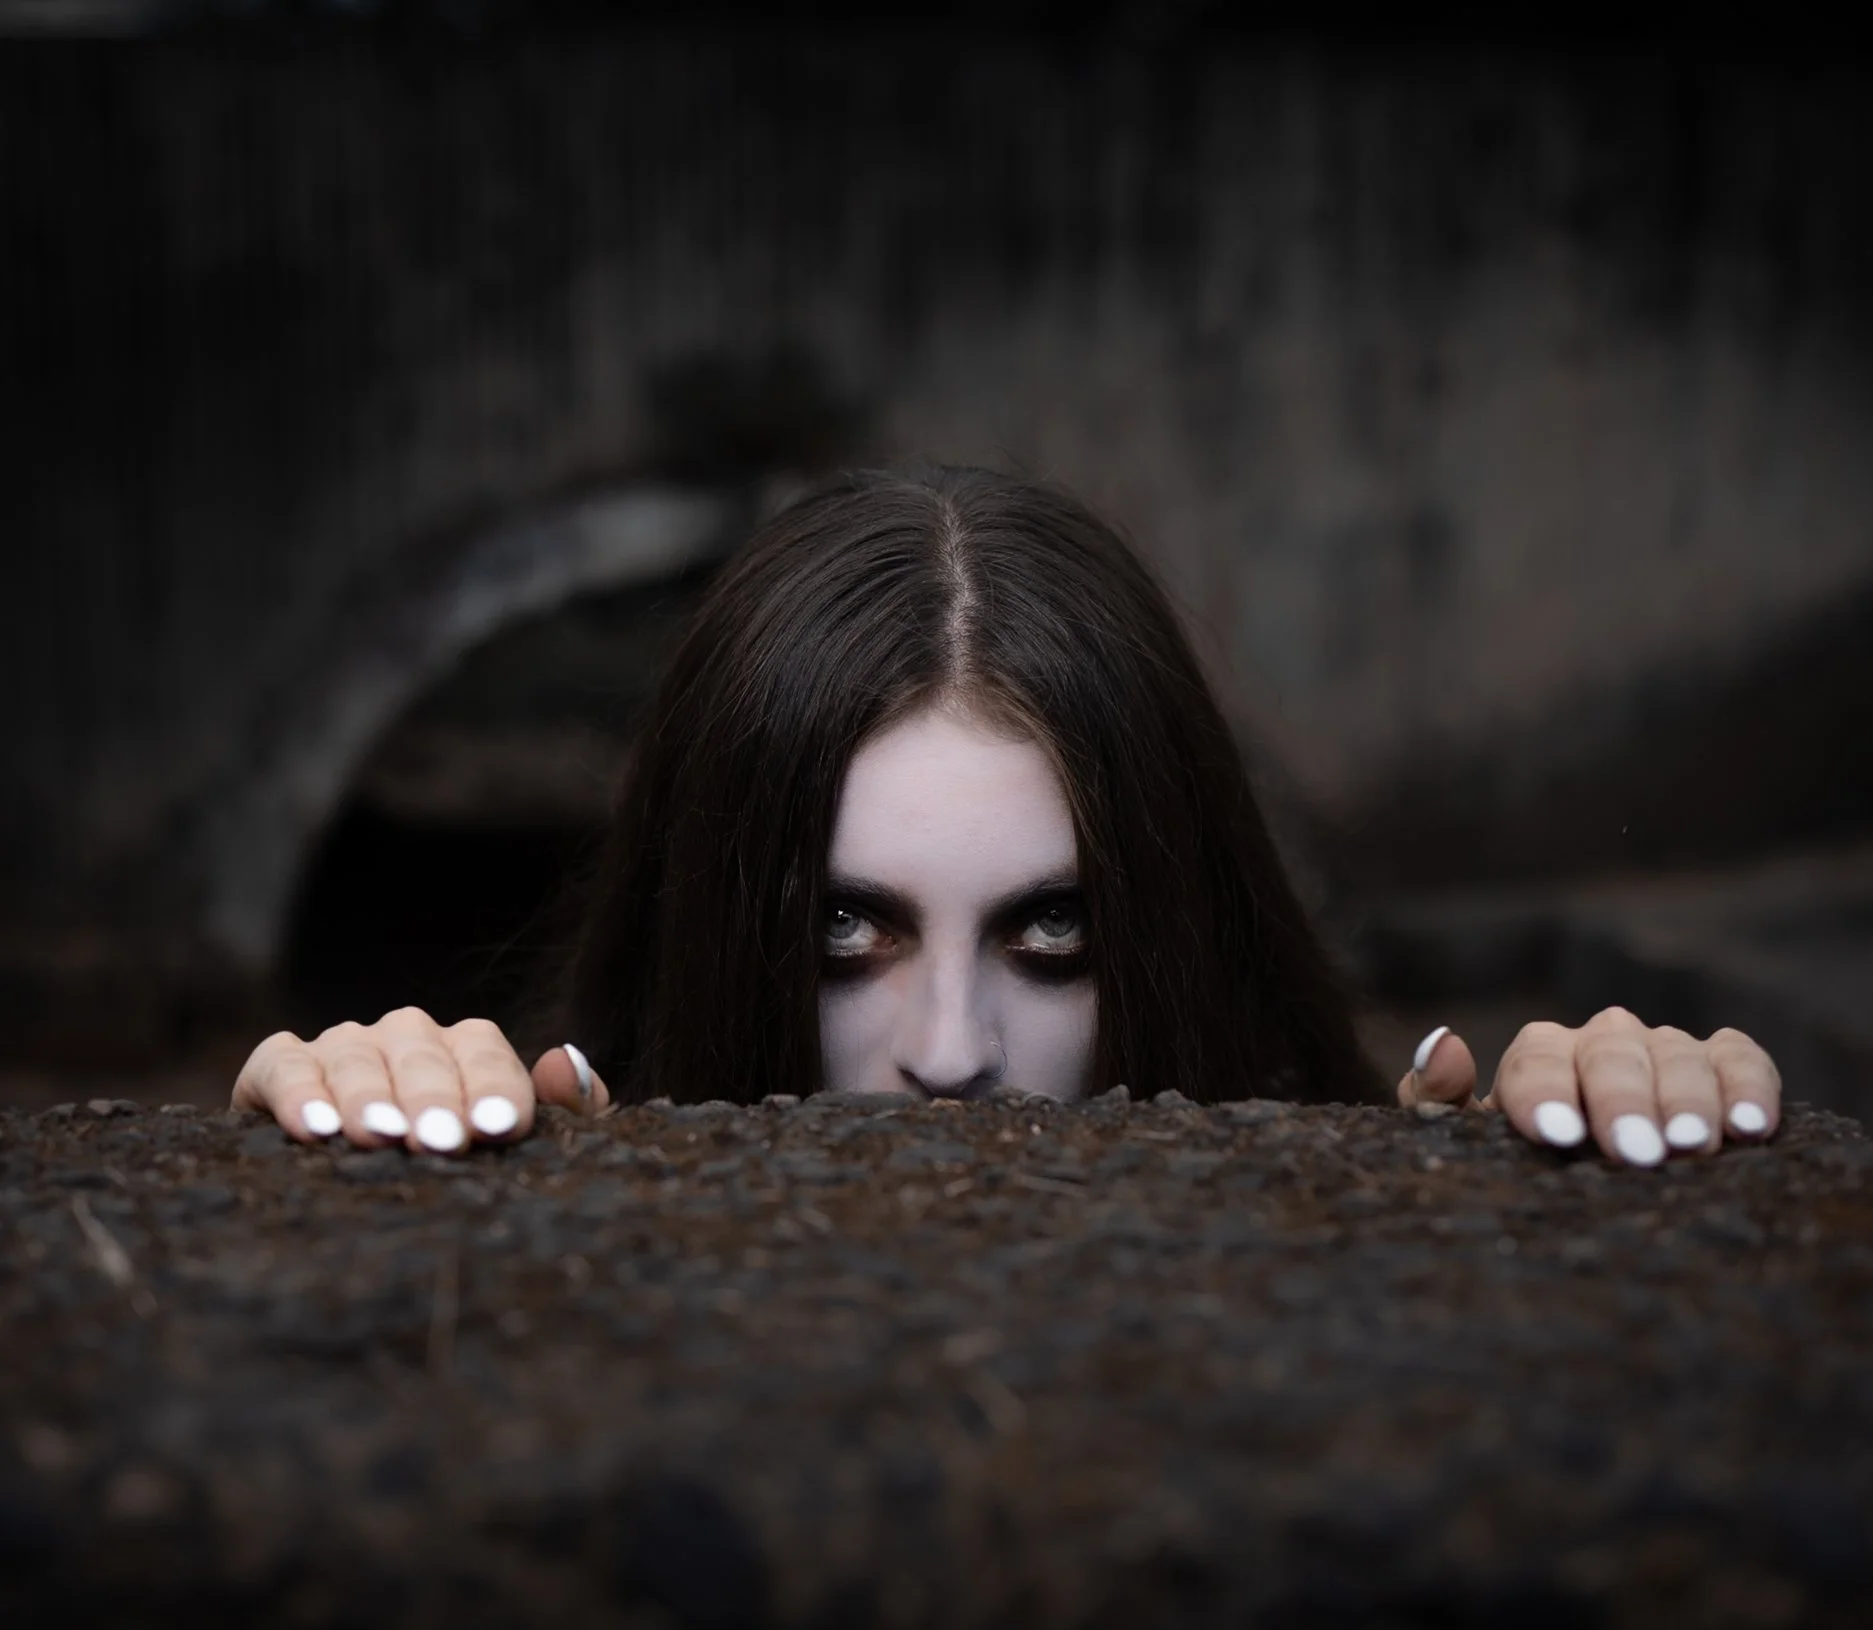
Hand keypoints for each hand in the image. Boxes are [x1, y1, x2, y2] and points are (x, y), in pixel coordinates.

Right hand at [231, 1007, 611, 1152]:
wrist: (355, 1210)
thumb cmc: (455, 1173)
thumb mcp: (515, 1148)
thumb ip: (561, 1110)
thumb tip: (563, 1063)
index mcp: (464, 1047)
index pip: (484, 1051)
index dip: (494, 1088)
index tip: (500, 1130)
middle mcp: (404, 1035)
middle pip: (422, 1053)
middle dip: (433, 1097)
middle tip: (440, 1141)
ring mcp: (342, 1046)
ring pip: (355, 1056)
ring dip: (368, 1096)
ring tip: (379, 1137)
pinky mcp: (277, 1067)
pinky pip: (284, 1064)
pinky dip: (297, 1092)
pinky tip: (315, 1130)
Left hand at [1396, 1006, 1779, 1165]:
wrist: (1583, 1181)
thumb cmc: (1519, 1161)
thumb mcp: (1468, 1140)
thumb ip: (1437, 1095)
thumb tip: (1444, 1042)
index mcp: (1540, 1052)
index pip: (1538, 1060)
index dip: (1546, 1094)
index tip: (1557, 1134)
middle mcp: (1603, 1038)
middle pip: (1610, 1054)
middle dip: (1622, 1101)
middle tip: (1635, 1152)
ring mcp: (1664, 1047)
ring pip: (1676, 1053)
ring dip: (1687, 1099)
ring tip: (1692, 1145)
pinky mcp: (1723, 1062)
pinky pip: (1740, 1057)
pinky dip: (1748, 1084)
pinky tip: (1750, 1127)